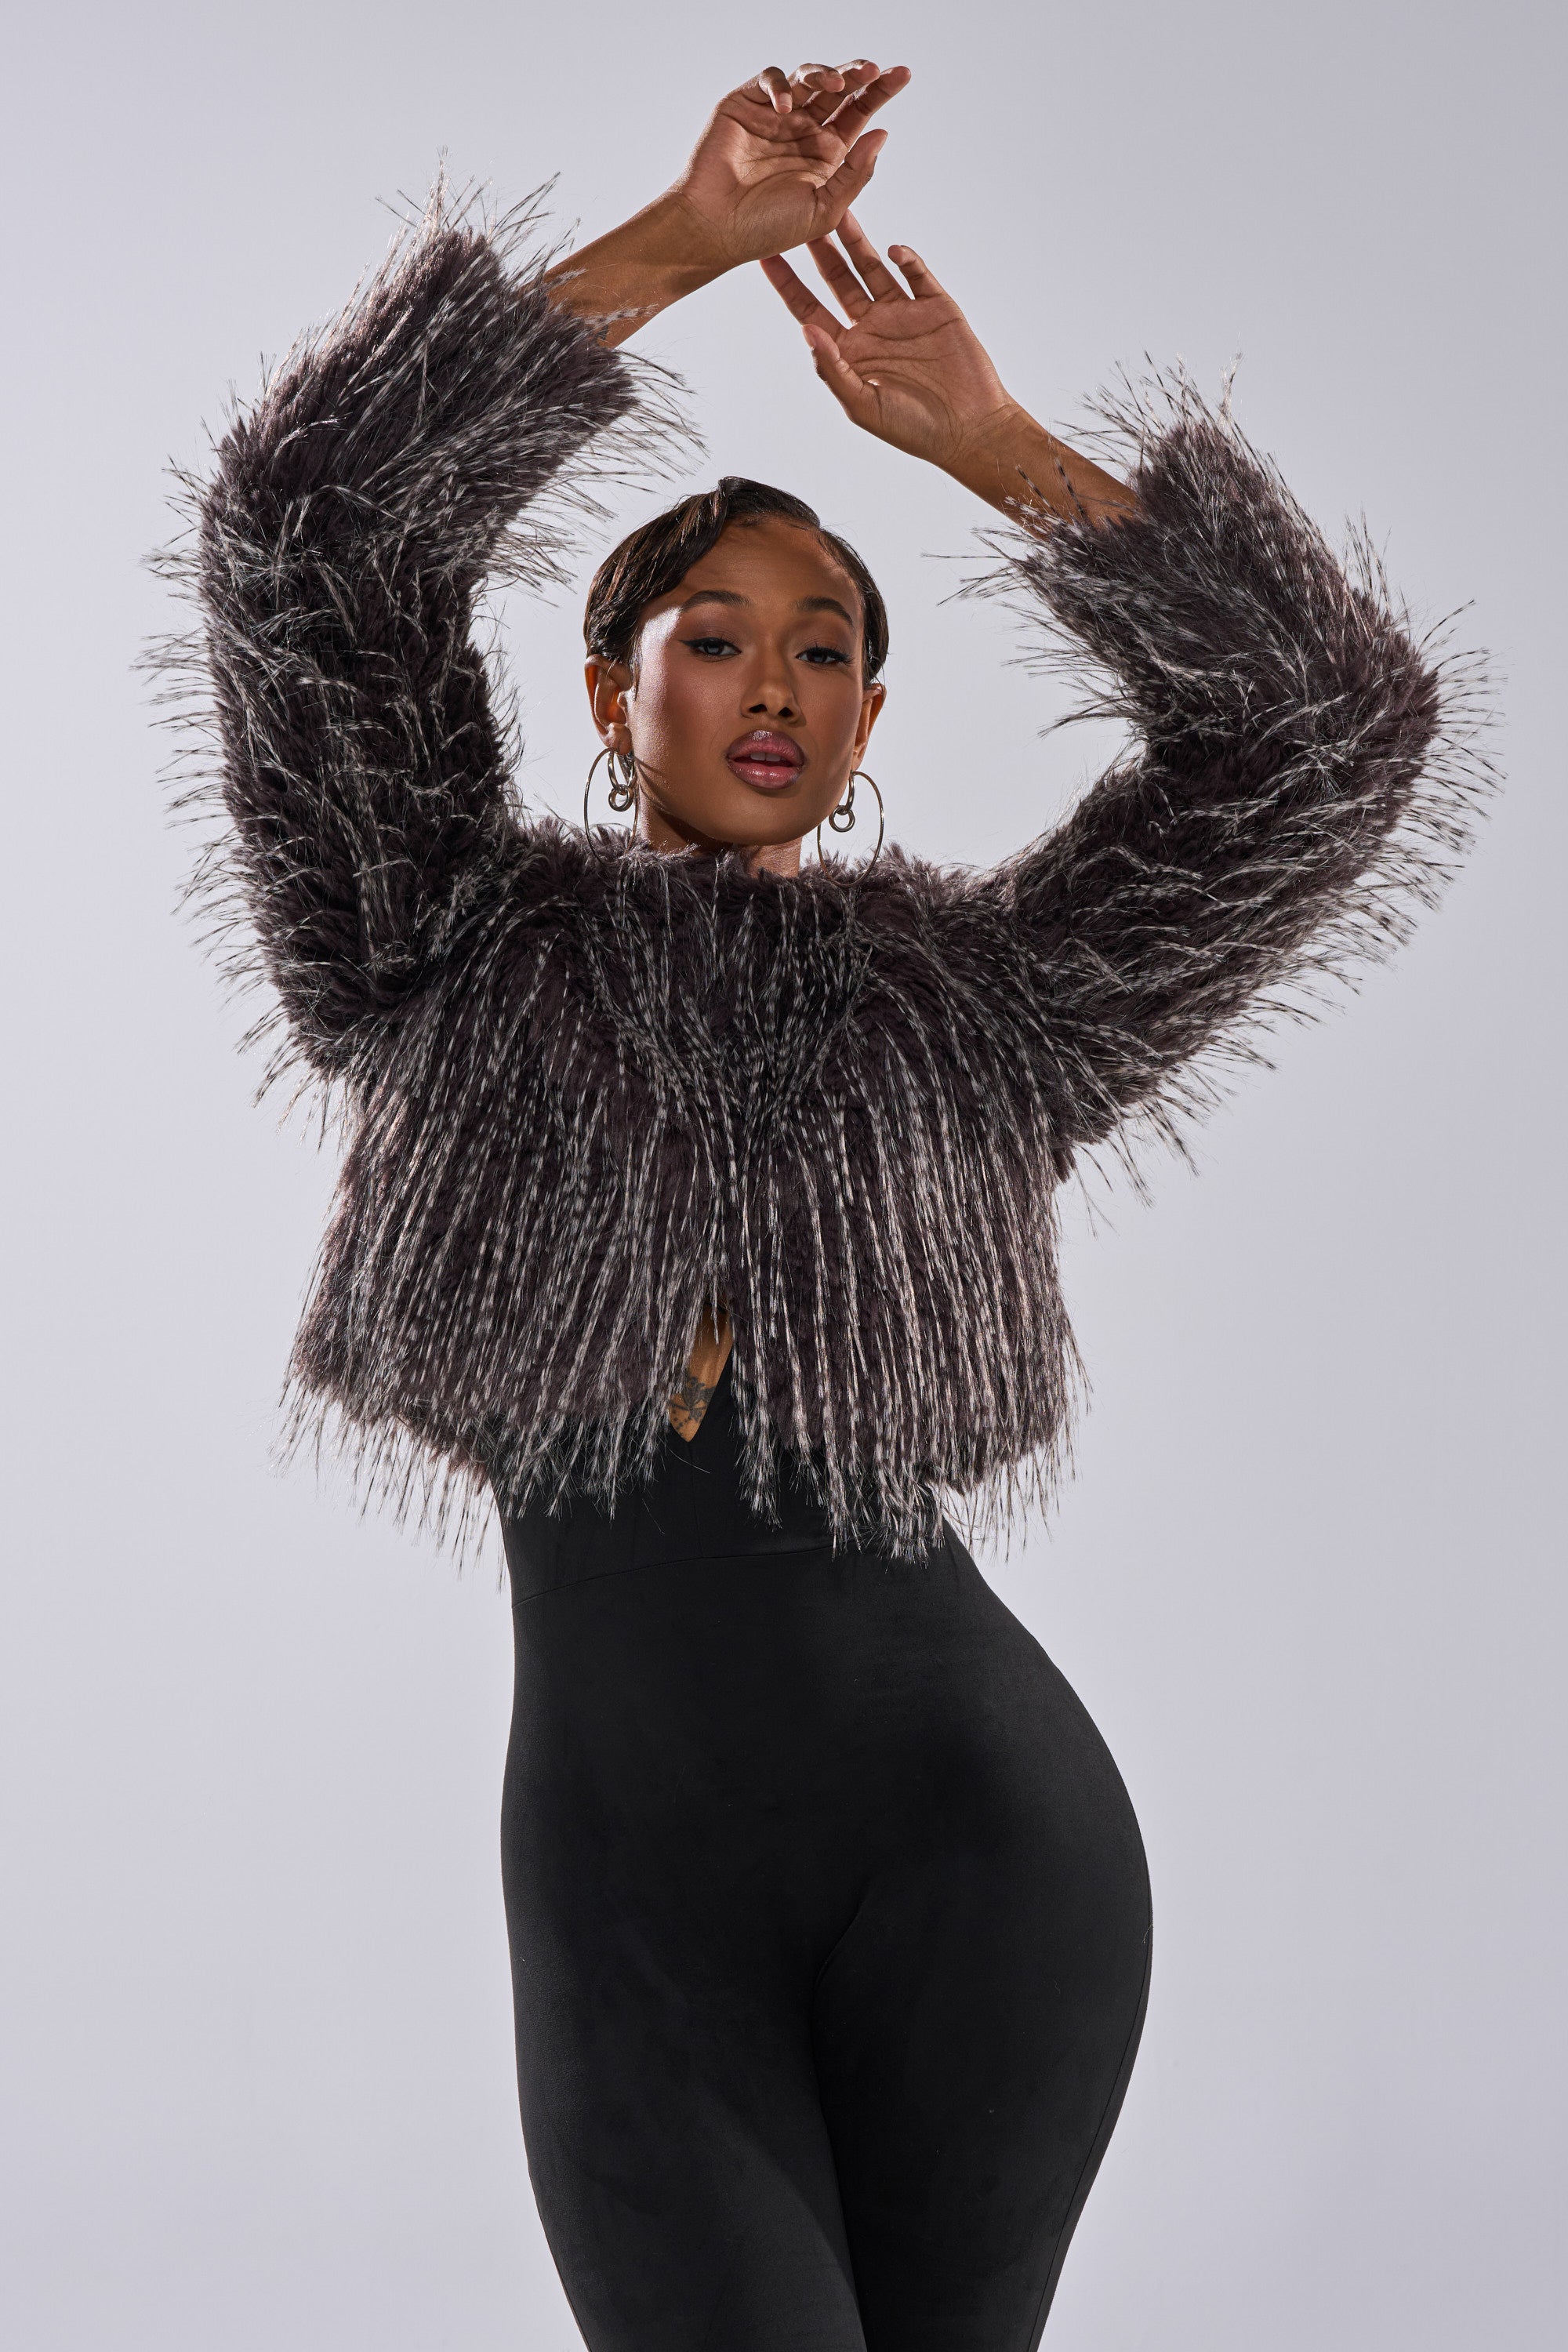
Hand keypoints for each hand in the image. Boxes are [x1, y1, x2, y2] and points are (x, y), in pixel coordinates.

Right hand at [671, 62, 910, 270]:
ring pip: (807, 78)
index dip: (880, 92)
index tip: (903, 75)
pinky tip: (786, 106)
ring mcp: (775, 115)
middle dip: (859, 75)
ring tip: (837, 84)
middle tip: (874, 69)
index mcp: (826, 154)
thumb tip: (882, 133)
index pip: (859, 113)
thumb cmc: (767, 229)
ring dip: (825, 74)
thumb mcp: (825, 210)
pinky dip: (781, 85)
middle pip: (839, 90)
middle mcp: (803, 130)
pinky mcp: (745, 104)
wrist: (715, 230)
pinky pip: (769, 80)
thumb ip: (855, 174)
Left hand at [759, 215, 1014, 472]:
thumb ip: (832, 369)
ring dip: (857, 242)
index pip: (810, 310)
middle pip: (838, 280)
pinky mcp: (936, 307)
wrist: (969, 430)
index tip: (766, 257)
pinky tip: (894, 250)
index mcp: (850, 352)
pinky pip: (917, 275)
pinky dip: (906, 260)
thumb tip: (806, 331)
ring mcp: (904, 314)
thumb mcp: (863, 405)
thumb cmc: (913, 429)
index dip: (788, 284)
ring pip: (873, 268)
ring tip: (841, 213)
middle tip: (802, 215)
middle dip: (820, 250)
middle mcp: (872, 327)